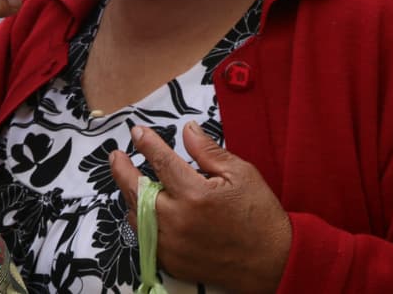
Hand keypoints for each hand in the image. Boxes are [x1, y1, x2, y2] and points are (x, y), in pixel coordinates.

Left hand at [109, 121, 290, 293]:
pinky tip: (147, 211)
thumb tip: (186, 129)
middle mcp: (178, 220)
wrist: (275, 263)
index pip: (160, 161)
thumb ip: (208, 151)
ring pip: (135, 215)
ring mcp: (172, 245)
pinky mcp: (172, 262)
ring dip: (130, 197)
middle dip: (121, 169)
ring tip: (133, 183)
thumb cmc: (260, 215)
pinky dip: (142, 222)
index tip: (137, 132)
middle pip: (135, 189)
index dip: (146, 143)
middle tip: (116, 156)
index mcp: (196, 194)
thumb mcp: (241, 174)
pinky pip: (145, 238)